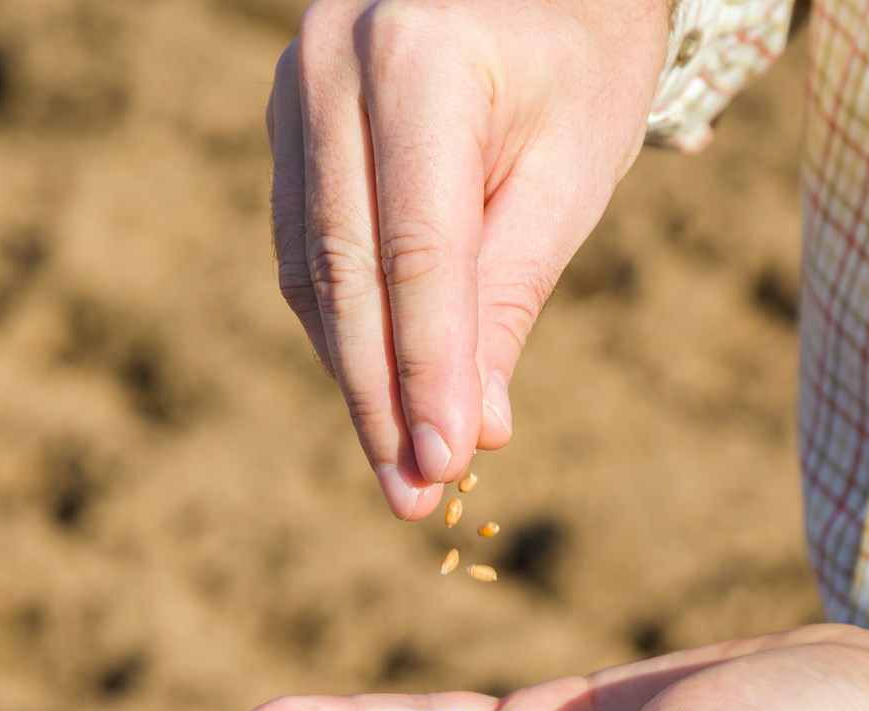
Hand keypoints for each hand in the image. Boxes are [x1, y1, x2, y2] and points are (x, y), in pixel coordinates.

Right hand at [267, 0, 672, 517]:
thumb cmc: (580, 57)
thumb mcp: (572, 170)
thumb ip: (511, 293)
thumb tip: (474, 429)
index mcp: (418, 58)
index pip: (415, 248)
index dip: (427, 367)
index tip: (446, 464)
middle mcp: (331, 63)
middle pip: (345, 267)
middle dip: (379, 394)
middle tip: (412, 495)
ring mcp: (292, 85)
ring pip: (310, 265)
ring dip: (353, 373)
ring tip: (400, 464)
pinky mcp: (287, 117)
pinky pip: (302, 242)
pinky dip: (342, 322)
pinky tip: (379, 387)